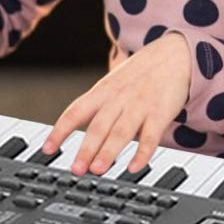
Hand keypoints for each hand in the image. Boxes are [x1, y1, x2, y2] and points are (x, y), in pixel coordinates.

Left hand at [43, 33, 190, 176]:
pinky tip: (134, 167)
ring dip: (109, 152)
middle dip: (86, 149)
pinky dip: (143, 153)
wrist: (176, 53)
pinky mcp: (161, 112)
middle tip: (77, 169)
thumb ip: (98, 104)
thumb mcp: (115, 81)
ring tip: (98, 170)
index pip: (76, 111)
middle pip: (99, 125)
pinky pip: (151, 136)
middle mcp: (119, 98)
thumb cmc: (142, 72)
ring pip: (122, 131)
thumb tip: (75, 127)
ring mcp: (140, 105)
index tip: (47, 149)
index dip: (60, 130)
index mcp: (104, 91)